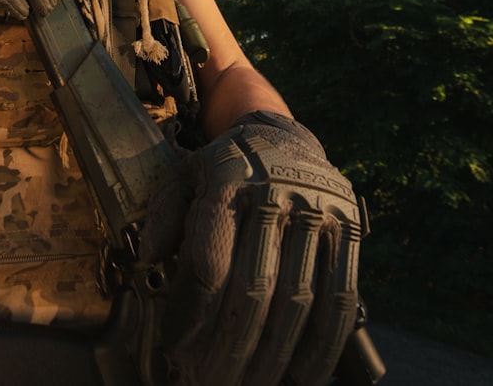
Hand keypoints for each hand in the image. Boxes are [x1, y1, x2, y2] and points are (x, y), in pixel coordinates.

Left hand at [140, 110, 362, 385]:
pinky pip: (340, 299)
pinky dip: (322, 346)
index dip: (193, 315)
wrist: (283, 138)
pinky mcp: (351, 230)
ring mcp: (318, 213)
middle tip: (206, 382)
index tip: (177, 350)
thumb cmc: (223, 169)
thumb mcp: (184, 176)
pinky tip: (301, 377)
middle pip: (253, 289)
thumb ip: (163, 215)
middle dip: (228, 348)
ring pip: (298, 301)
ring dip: (272, 358)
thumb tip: (148, 259)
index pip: (210, 261)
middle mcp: (275, 194)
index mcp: (227, 179)